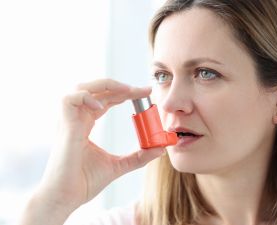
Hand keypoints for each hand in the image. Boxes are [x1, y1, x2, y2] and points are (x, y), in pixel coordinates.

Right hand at [22, 79, 163, 223]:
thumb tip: (160, 149)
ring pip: (81, 87)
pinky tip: (101, 106)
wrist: (67, 197)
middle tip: (143, 90)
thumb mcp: (118, 166)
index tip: (146, 93)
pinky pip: (69, 99)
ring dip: (105, 85)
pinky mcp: (64, 127)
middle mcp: (77, 118)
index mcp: (86, 123)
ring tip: (126, 92)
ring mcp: (69, 121)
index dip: (125, 93)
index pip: (106, 99)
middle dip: (121, 86)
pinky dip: (86, 97)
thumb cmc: (84, 182)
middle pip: (97, 90)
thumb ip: (138, 157)